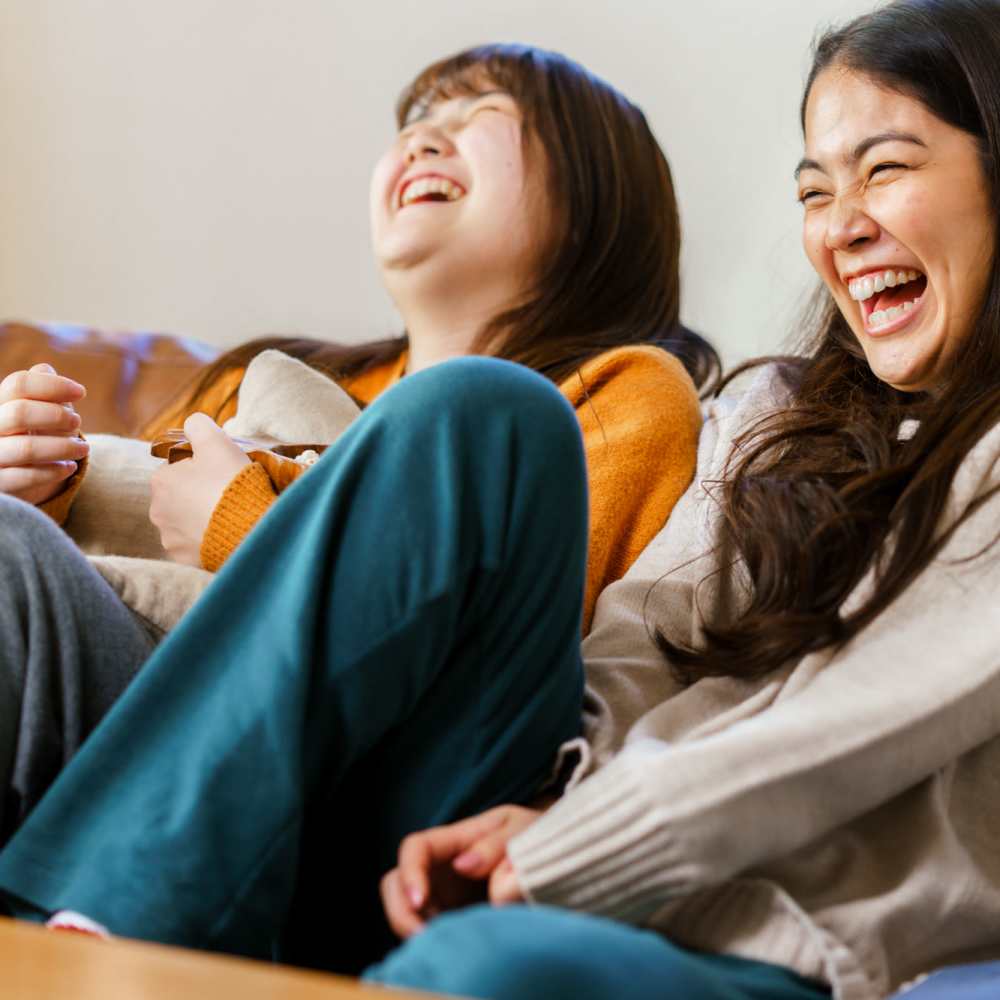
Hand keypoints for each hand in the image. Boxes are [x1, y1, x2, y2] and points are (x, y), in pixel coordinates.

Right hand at [0, 363, 88, 505]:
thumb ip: (43, 390)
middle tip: (77, 422)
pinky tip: (68, 467)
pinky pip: (25, 477)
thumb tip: (45, 369)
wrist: (21, 474)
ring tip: (83, 448)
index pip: (18, 384)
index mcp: (0, 404)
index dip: (52, 385)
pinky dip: (53, 471)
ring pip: (27, 448)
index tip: (81, 392)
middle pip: (20, 412)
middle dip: (56, 416)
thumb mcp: (42, 411)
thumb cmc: (37, 434)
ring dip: (63, 447)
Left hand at [149, 412, 249, 565]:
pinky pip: (194, 545)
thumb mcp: (217, 441)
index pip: (178, 467)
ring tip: (229, 515)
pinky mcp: (184, 560)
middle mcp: (156, 511)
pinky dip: (207, 539)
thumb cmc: (231, 482)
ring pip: (186, 521)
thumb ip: (198, 425)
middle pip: (180, 495)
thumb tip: (192, 423)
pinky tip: (226, 534)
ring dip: (202, 518)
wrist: (248, 530)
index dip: (202, 467)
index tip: (222, 472)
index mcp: (161, 480)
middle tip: (228, 493)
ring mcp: (169, 539)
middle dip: (199, 493)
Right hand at [381, 805, 540, 939]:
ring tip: (448, 946)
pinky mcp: (456, 921)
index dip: (409, 873)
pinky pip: (432, 934)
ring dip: (416, 932)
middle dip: (399, 912)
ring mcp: (446, 896)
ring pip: (408, 914)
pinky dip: (436, 946)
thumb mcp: (522, 828)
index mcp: (456, 839)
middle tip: (424, 938)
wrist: (557, 856)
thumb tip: (464, 865)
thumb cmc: (537, 834)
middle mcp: (442, 868)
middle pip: (395, 884)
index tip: (422, 902)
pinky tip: (459, 952)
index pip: (415, 848)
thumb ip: (496, 845)